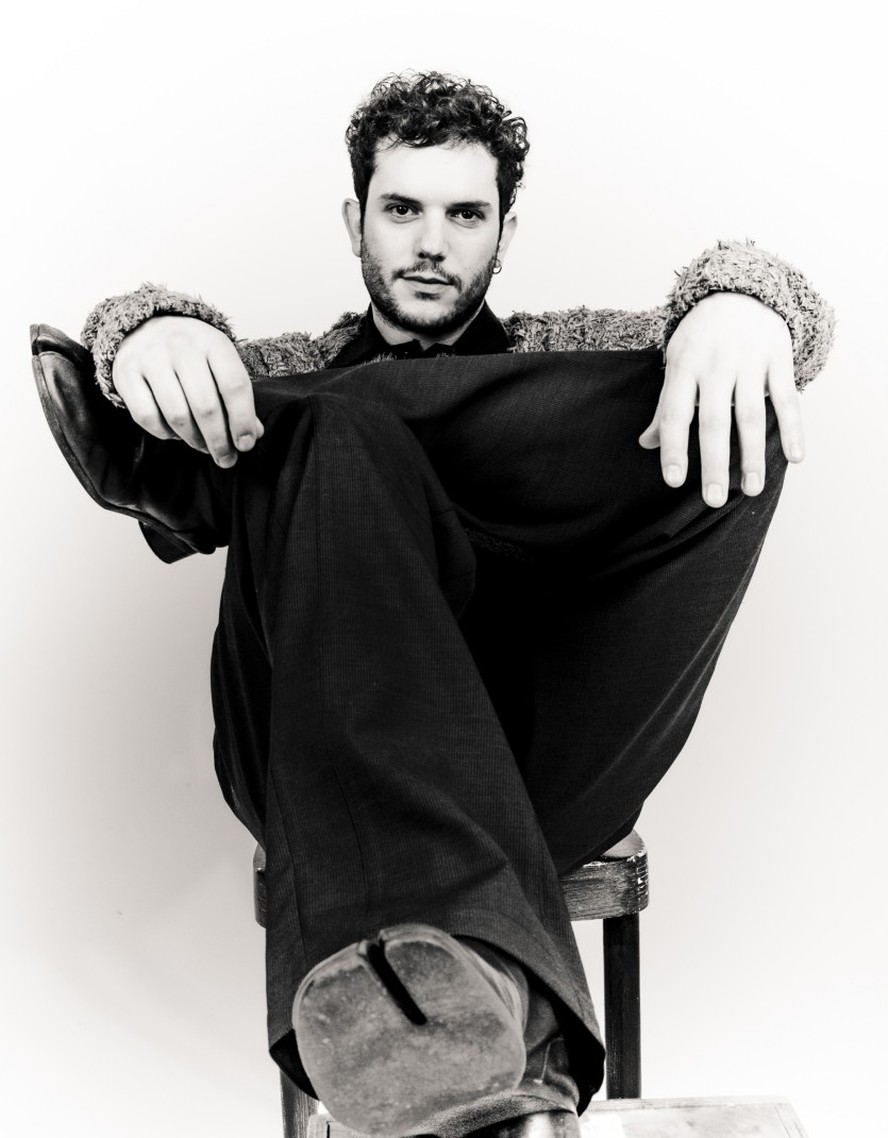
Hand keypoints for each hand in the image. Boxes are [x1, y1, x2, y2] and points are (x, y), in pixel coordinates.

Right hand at [111, 315, 262, 466]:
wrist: (147, 326)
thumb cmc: (193, 353)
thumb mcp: (221, 364)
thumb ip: (237, 398)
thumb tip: (253, 434)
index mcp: (213, 342)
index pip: (234, 386)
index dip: (242, 420)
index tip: (245, 445)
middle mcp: (181, 346)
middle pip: (205, 406)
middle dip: (218, 441)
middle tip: (226, 458)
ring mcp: (150, 358)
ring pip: (176, 415)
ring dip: (193, 440)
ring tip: (202, 446)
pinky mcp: (126, 373)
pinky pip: (147, 416)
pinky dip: (164, 433)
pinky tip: (175, 433)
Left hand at [639, 292, 804, 506]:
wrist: (739, 291)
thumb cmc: (700, 338)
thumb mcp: (676, 364)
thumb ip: (666, 405)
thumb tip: (647, 443)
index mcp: (684, 367)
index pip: (675, 413)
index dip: (673, 448)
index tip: (673, 481)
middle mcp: (715, 364)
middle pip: (714, 421)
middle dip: (714, 463)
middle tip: (713, 500)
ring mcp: (749, 360)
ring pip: (751, 414)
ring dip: (752, 455)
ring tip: (751, 489)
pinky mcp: (779, 358)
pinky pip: (788, 398)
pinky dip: (793, 428)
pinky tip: (795, 458)